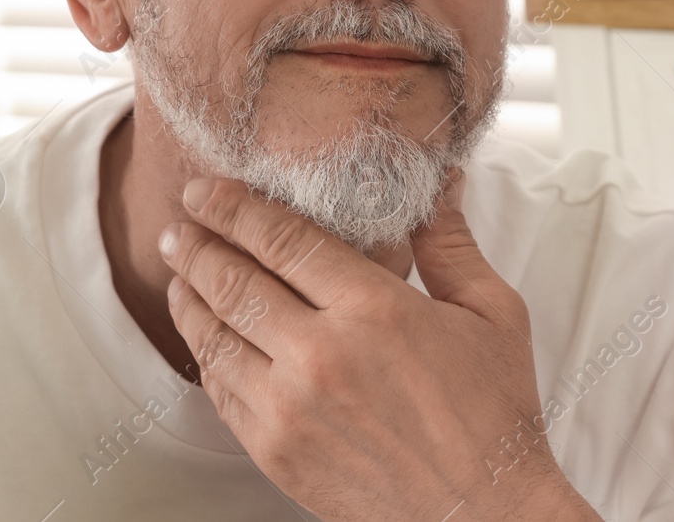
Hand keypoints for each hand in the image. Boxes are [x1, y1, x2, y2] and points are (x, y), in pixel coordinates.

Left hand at [158, 175, 600, 521]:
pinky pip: (220, 392)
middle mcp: (320, 355)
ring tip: (179, 274)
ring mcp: (289, 408)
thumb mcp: (491, 312)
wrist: (482, 513)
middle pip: (233, 282)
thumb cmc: (494, 413)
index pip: (282, 240)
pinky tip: (205, 338)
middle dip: (197, 246)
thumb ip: (451, 243)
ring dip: (188, 298)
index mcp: (374, 310)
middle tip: (182, 225)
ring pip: (214, 337)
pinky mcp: (274, 452)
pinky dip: (204, 356)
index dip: (235, 208)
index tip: (210, 190)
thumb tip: (440, 184)